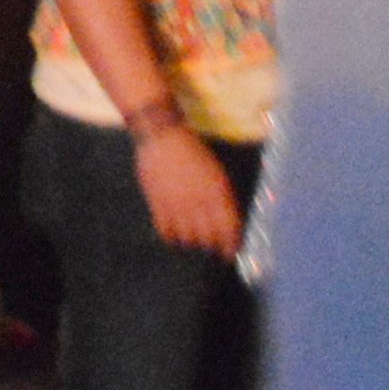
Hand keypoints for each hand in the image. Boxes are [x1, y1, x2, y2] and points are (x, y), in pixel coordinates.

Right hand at [133, 123, 239, 252]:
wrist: (162, 137)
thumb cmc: (193, 151)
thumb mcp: (216, 172)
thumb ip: (222, 197)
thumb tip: (226, 222)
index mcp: (217, 192)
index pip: (228, 229)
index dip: (230, 244)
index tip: (230, 252)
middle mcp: (198, 202)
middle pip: (208, 238)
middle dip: (211, 245)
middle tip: (210, 246)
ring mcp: (176, 205)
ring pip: (187, 238)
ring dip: (192, 242)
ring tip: (192, 239)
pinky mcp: (157, 205)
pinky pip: (165, 232)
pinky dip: (171, 237)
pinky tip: (173, 233)